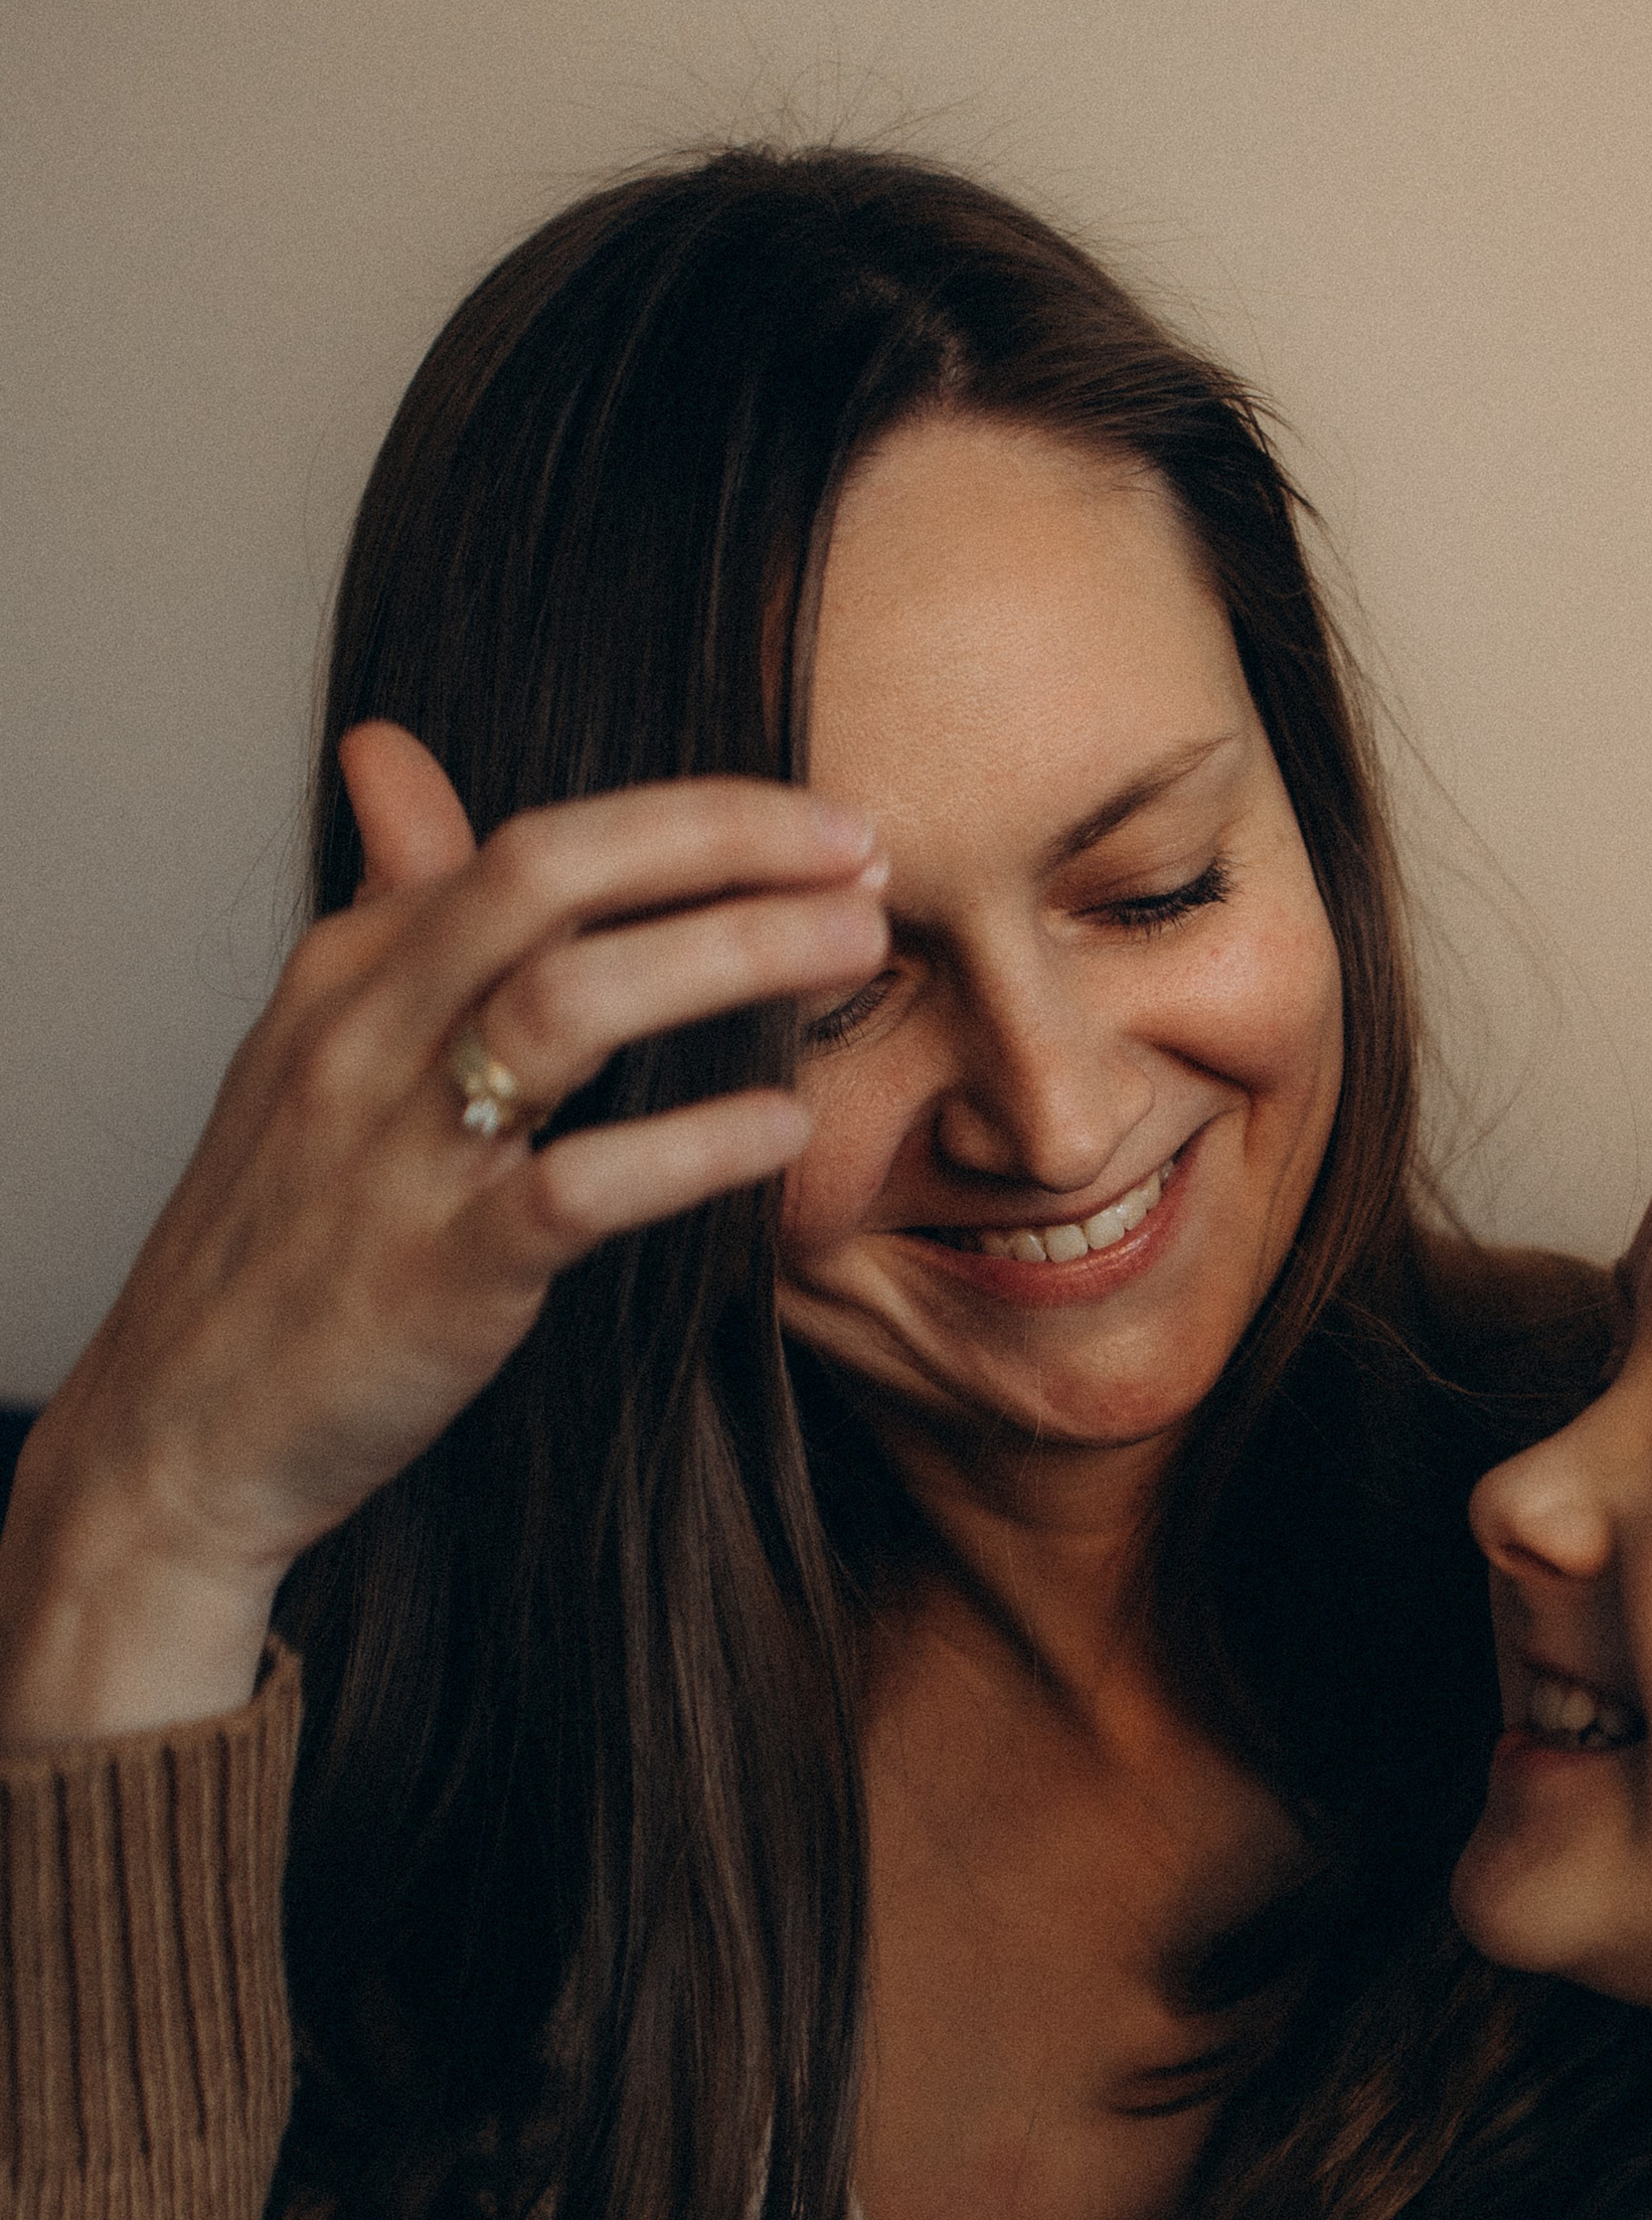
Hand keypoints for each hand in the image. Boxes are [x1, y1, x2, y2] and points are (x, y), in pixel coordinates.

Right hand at [0, 725, 891, 1745]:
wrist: (183, 1429)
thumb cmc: (279, 1240)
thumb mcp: (311, 1047)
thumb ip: (383, 903)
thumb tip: (390, 753)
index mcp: (347, 974)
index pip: (533, 843)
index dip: (694, 819)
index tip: (820, 824)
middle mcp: (365, 1039)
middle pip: (548, 876)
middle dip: (722, 844)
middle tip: (863, 852)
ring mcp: (400, 1157)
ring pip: (570, 1004)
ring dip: (730, 959)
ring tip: (856, 949)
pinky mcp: (442, 1278)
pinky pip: (582, 1189)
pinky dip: (695, 1148)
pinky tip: (786, 1126)